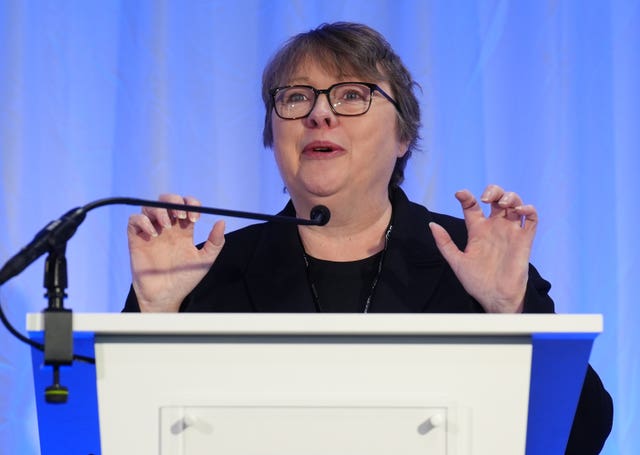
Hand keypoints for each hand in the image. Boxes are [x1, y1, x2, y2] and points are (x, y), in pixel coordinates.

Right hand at [127, 194, 224, 311]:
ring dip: (159, 210)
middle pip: (167, 200)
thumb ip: (215, 242)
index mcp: (183, 230)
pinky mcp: (137, 239)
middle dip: (174, 201)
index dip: (191, 204)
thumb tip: (221, 221)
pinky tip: (153, 234)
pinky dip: (143, 221)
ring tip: (167, 226)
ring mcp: (151, 231)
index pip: (186, 205)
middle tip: (181, 216)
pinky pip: (134, 220)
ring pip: (150, 206)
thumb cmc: (185, 279)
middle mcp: (167, 228)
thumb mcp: (205, 261)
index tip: (195, 218)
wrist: (166, 296)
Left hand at [428, 184, 537, 312]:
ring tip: (502, 204)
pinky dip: (528, 209)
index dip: (466, 197)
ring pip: (514, 204)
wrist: (495, 297)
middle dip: (493, 191)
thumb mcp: (456, 261)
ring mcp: (510, 232)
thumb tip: (432, 224)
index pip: (472, 206)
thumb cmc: (476, 282)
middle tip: (485, 198)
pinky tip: (519, 211)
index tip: (460, 194)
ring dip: (510, 197)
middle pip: (496, 199)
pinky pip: (531, 219)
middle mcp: (494, 228)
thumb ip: (444, 243)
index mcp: (477, 230)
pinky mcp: (525, 239)